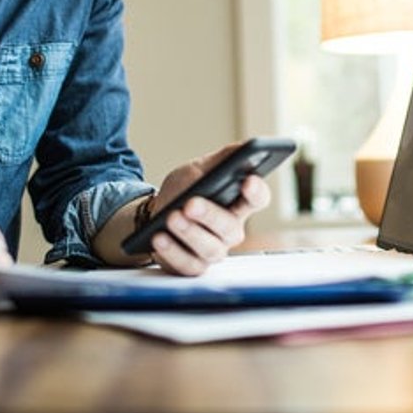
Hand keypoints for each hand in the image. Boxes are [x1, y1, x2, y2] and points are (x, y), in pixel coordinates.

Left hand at [148, 143, 272, 275]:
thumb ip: (222, 159)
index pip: (257, 199)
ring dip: (189, 233)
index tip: (248, 181)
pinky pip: (187, 265)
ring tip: (171, 217)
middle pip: (230, 228)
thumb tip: (245, 146)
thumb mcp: (200, 169)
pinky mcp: (193, 266)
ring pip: (210, 249)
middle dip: (210, 215)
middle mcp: (230, 230)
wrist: (155, 214)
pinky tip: (159, 237)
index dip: (257, 192)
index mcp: (237, 203)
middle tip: (190, 203)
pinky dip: (172, 251)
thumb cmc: (184, 190)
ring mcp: (213, 251)